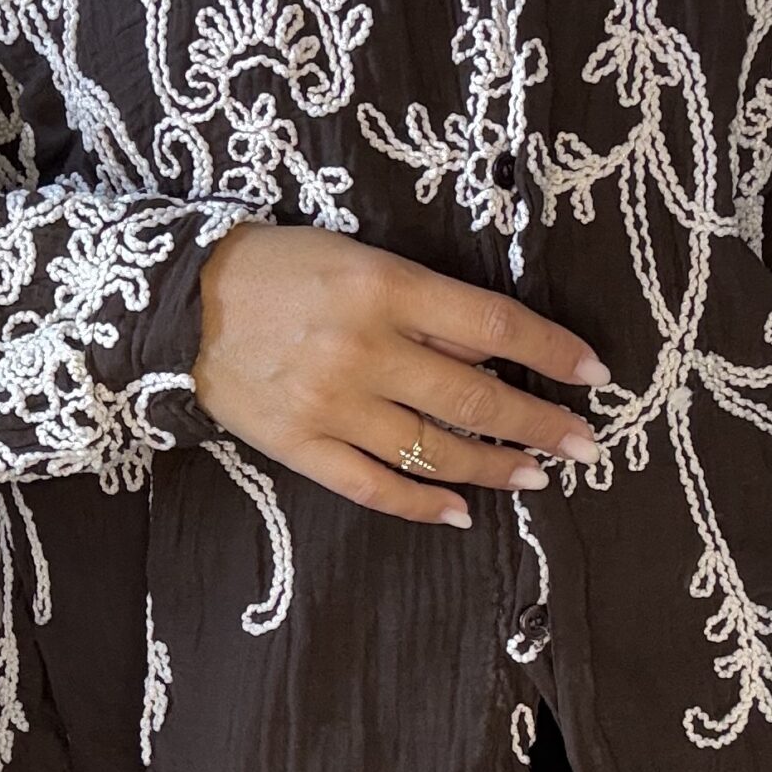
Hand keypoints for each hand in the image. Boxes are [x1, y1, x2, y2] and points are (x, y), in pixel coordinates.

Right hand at [191, 222, 611, 526]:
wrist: (177, 301)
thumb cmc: (279, 267)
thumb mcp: (357, 258)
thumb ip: (421, 303)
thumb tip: (495, 354)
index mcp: (384, 287)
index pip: (492, 325)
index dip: (551, 351)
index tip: (594, 374)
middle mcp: (364, 349)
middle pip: (475, 398)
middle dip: (539, 424)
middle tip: (584, 444)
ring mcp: (331, 405)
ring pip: (433, 449)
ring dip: (494, 467)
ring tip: (535, 475)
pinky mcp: (299, 446)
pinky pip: (373, 486)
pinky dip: (422, 502)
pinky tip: (459, 512)